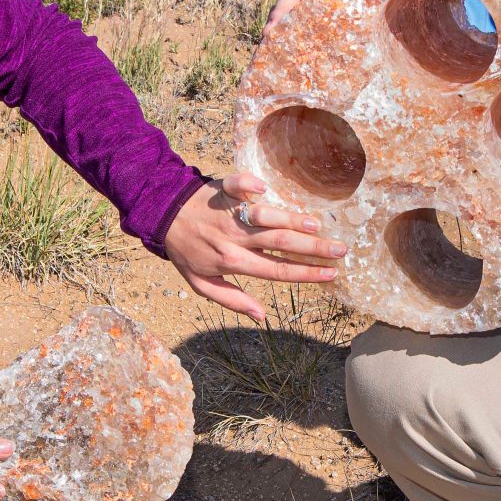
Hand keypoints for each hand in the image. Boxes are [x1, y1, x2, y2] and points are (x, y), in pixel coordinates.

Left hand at [161, 172, 344, 320]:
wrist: (160, 216)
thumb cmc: (184, 251)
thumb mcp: (202, 284)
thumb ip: (232, 299)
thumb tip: (261, 316)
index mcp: (232, 261)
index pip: (276, 271)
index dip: (305, 274)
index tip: (331, 274)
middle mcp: (234, 238)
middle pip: (279, 245)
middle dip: (313, 249)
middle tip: (341, 250)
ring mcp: (229, 213)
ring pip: (266, 217)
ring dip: (292, 220)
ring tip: (318, 225)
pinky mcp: (221, 189)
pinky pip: (237, 184)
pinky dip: (249, 184)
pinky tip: (265, 187)